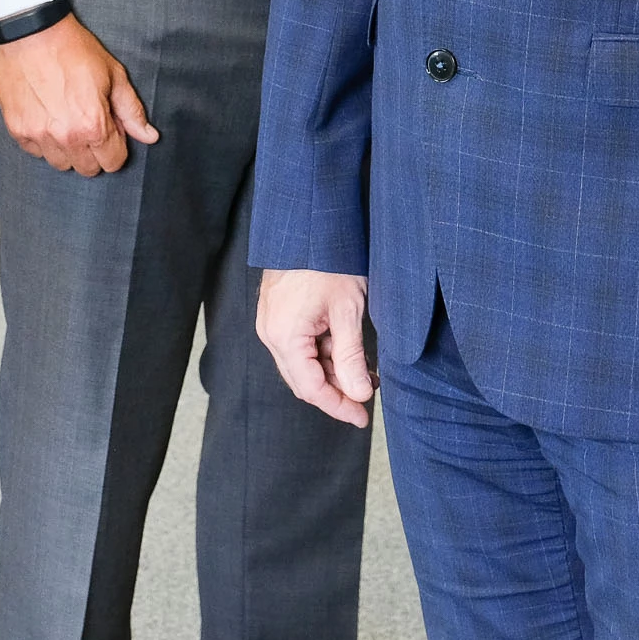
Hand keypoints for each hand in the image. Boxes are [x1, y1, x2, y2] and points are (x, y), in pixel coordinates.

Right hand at [0, 14, 156, 174]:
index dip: (116, 145)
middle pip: (88, 169)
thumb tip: (149, 137)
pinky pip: (36, 152)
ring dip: (68, 149)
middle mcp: (65, 137)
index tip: (110, 129)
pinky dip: (44, 141)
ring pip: (61, 164)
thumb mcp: (113, 75)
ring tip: (68, 119)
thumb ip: (131, 111)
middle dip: (94, 150)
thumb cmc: (73, 49)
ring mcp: (38, 135)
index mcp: (93, 125)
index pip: (113, 162)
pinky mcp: (17, 129)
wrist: (32, 31)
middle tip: (90, 122)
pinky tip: (48, 117)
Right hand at [257, 268, 374, 426]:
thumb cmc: (329, 261)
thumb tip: (359, 394)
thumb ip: (351, 357)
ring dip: (332, 372)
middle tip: (367, 399)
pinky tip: (349, 353)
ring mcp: (272, 323)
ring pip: (303, 364)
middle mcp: (271, 334)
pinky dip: (324, 354)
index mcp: (285, 336)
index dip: (338, 406)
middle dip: (337, 392)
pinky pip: (300, 346)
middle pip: (304, 380)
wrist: (309, 222)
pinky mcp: (278, 314)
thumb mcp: (348, 310)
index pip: (311, 389)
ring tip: (367, 373)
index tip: (363, 417)